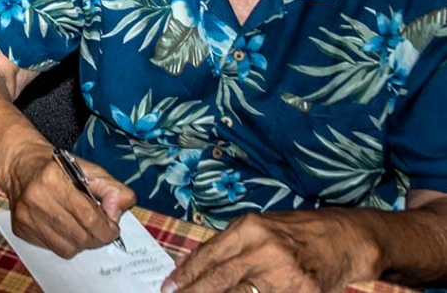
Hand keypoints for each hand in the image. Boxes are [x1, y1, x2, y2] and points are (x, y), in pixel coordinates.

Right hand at [4, 145, 134, 257]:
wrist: (21, 166)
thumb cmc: (57, 168)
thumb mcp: (90, 170)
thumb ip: (113, 190)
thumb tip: (116, 215)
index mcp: (54, 179)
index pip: (89, 218)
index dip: (107, 229)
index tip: (112, 229)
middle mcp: (36, 199)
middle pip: (80, 236)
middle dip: (97, 237)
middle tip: (100, 230)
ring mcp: (26, 216)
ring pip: (67, 248)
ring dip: (82, 243)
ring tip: (83, 229)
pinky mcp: (20, 228)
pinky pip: (53, 248)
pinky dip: (65, 242)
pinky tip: (65, 228)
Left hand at [163, 209, 380, 292]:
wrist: (344, 239)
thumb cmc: (294, 233)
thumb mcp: (257, 227)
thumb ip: (225, 245)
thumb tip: (189, 267)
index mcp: (249, 229)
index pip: (209, 256)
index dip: (186, 275)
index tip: (168, 288)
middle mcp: (265, 249)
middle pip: (220, 280)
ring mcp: (286, 274)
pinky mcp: (305, 292)